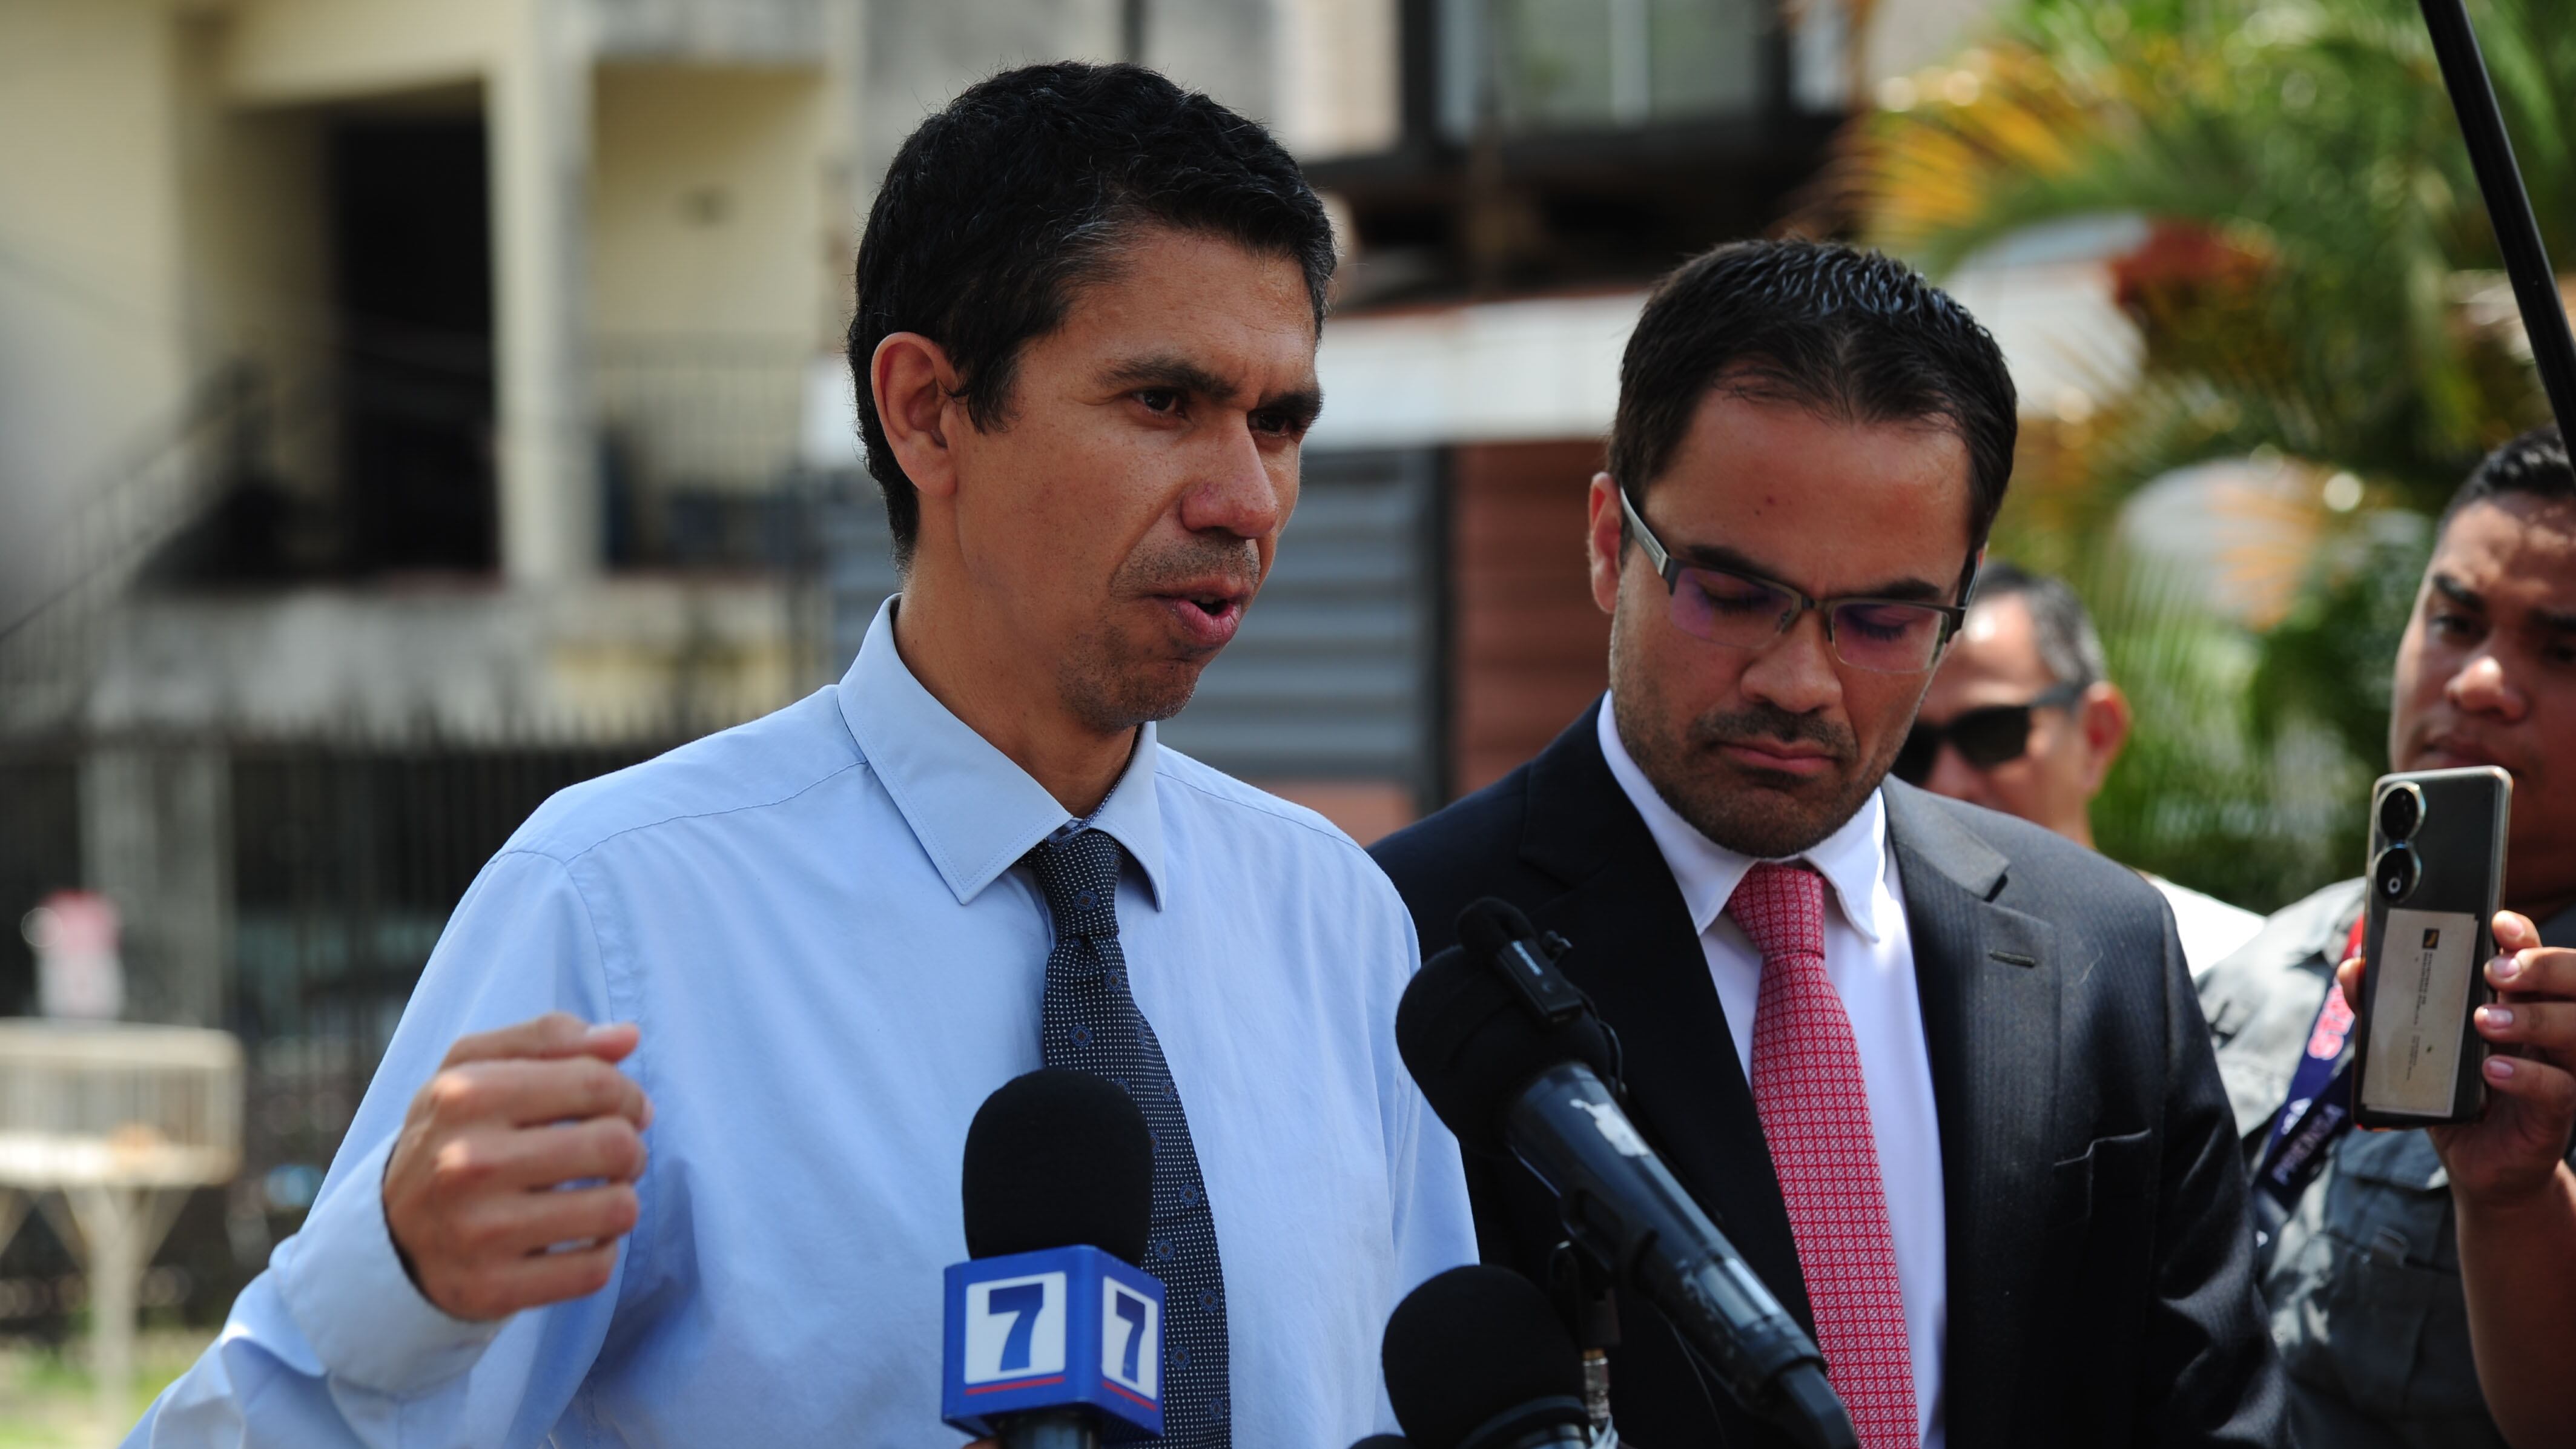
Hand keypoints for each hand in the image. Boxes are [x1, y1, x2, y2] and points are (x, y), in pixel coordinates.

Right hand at [383, 1012, 654, 1320]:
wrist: (388, 1237)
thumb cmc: (451, 1138)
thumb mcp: (474, 1070)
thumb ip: (549, 1039)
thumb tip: (627, 1036)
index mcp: (465, 1095)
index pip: (597, 1083)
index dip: (628, 1096)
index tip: (626, 1110)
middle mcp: (466, 1163)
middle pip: (615, 1145)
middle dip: (630, 1150)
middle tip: (614, 1157)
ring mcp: (478, 1231)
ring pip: (617, 1209)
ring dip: (621, 1202)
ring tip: (596, 1197)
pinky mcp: (491, 1289)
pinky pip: (595, 1269)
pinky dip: (600, 1253)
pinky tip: (576, 1239)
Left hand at [2338, 911, 2575, 1205]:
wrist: (2479, 1163)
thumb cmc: (2450, 1094)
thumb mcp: (2413, 1048)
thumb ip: (2383, 1009)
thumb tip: (2354, 968)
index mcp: (2520, 1004)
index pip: (2535, 957)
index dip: (2522, 935)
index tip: (2497, 921)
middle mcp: (2550, 1030)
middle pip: (2572, 983)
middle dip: (2539, 967)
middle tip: (2495, 969)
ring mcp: (2560, 1069)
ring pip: (2573, 1029)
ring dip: (2531, 1018)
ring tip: (2483, 1020)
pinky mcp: (2555, 1113)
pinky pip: (2558, 1088)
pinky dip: (2526, 1076)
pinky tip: (2493, 1070)